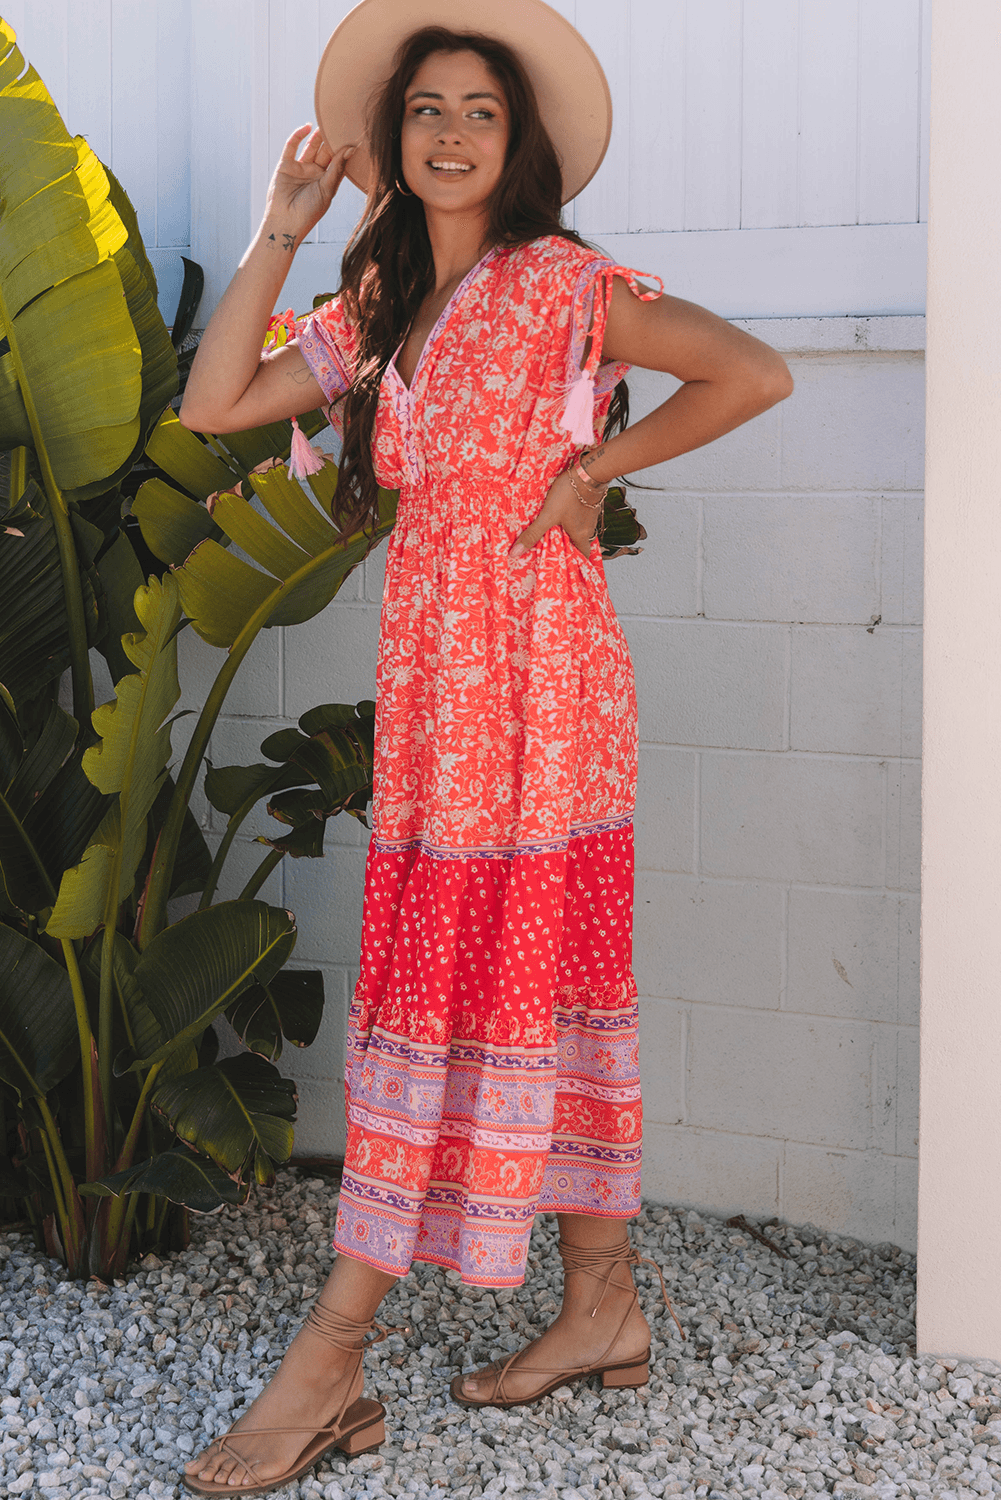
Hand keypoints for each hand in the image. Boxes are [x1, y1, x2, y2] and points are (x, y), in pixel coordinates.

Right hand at [263, 126, 355, 241]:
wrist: (286, 223)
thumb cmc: (309, 212)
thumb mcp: (327, 189)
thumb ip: (338, 168)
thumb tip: (351, 148)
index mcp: (327, 181)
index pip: (337, 161)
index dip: (344, 149)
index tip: (354, 135)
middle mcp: (314, 173)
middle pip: (325, 151)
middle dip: (332, 139)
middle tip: (341, 123)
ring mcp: (300, 168)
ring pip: (310, 147)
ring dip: (318, 135)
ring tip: (327, 120)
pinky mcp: (285, 165)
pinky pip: (291, 146)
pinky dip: (298, 135)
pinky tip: (307, 127)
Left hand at [508, 468, 602, 560]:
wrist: (589, 471)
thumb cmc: (571, 494)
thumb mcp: (548, 515)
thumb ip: (533, 533)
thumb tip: (517, 552)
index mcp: (581, 535)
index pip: (582, 556)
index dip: (576, 563)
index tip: (568, 567)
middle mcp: (589, 527)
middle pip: (580, 543)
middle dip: (569, 547)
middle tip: (557, 550)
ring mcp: (590, 514)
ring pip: (580, 528)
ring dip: (570, 531)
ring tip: (557, 533)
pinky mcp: (589, 502)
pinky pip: (581, 515)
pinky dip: (573, 518)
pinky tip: (563, 514)